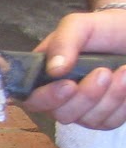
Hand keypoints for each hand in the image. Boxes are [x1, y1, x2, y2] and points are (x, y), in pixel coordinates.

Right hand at [25, 9, 125, 127]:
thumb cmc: (103, 29)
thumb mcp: (80, 26)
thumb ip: (64, 42)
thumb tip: (54, 70)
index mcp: (43, 76)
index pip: (31, 99)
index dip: (46, 98)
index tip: (68, 85)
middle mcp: (59, 97)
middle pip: (61, 114)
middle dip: (86, 96)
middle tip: (104, 72)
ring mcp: (83, 110)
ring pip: (88, 120)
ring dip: (109, 98)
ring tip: (124, 71)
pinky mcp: (105, 116)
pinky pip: (109, 122)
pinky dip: (121, 105)